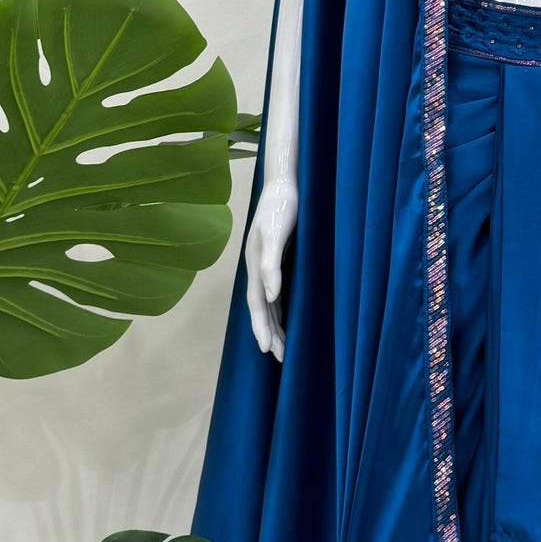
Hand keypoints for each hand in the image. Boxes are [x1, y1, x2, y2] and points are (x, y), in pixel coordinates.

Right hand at [245, 180, 297, 358]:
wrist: (284, 184)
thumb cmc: (281, 207)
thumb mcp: (277, 234)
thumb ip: (272, 265)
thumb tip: (270, 296)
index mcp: (256, 264)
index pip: (257, 304)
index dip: (261, 327)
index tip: (267, 350)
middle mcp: (258, 267)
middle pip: (261, 308)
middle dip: (268, 333)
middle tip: (278, 357)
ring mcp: (266, 264)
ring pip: (268, 302)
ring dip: (274, 324)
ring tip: (281, 347)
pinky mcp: (277, 259)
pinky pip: (275, 292)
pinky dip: (278, 309)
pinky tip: (285, 319)